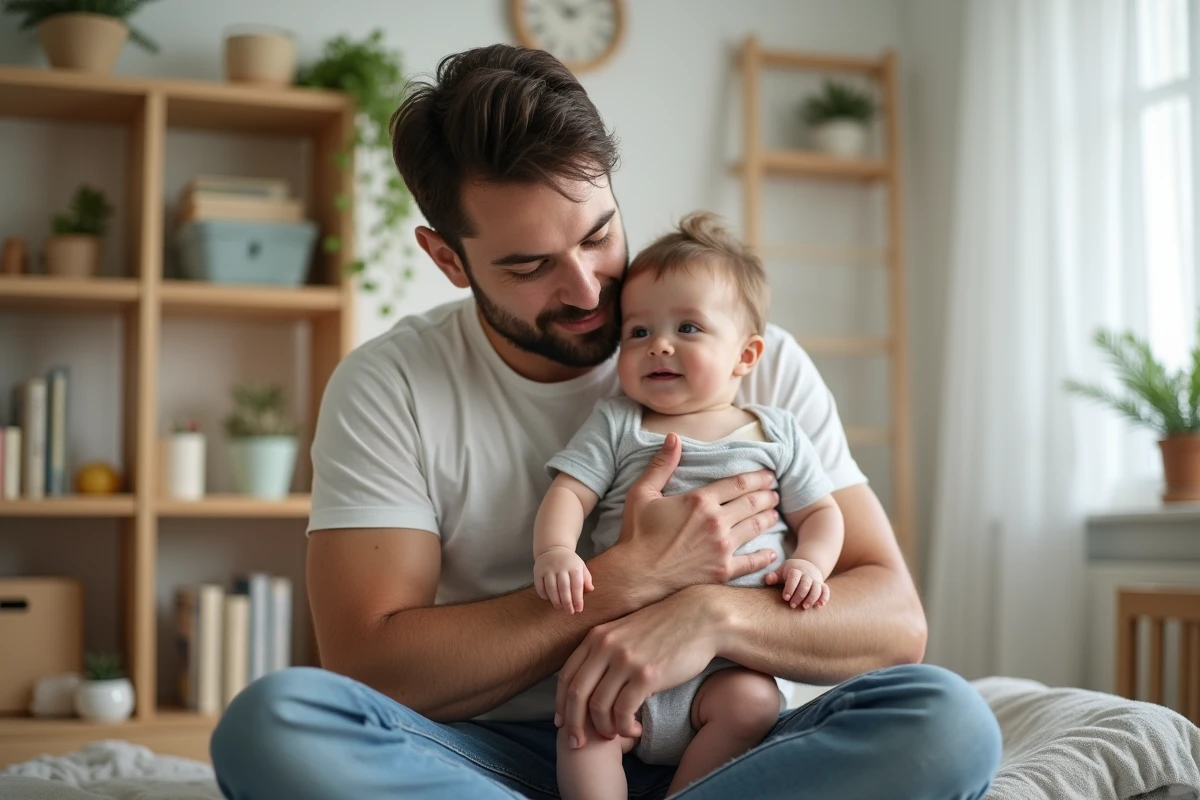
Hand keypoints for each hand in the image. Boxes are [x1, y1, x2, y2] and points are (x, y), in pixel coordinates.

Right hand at [534, 546, 593, 613]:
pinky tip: (548, 599)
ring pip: (551, 588)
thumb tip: (591, 590)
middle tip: (569, 612)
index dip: (578, 599)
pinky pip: (540, 586)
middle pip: (564, 588)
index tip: (579, 609)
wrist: (553, 548)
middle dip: (567, 603)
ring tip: (559, 607)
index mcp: (574, 567)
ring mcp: (548, 569)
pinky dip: (544, 595)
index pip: (577, 586)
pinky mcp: (538, 571)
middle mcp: (561, 567)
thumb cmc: (570, 562)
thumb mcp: (581, 566)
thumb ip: (586, 579)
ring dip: (556, 601)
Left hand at [555, 586, 721, 746]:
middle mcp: (606, 646)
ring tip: (617, 735)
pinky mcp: (646, 675)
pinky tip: (636, 730)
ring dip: (604, 728)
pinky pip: (623, 711)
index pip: (566, 676)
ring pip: (598, 706)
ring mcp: (625, 660)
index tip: (563, 723)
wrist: (700, 618)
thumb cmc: (665, 629)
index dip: (561, 704)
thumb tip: (592, 683)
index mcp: (597, 637)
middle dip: (573, 724)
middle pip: (576, 694)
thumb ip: (606, 652)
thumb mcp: (626, 632)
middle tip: (578, 743)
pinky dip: (625, 728)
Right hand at [616, 433, 781, 599]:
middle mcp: (716, 522)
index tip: (768, 475)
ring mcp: (722, 548)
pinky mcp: (722, 571)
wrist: (636, 574)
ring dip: (768, 518)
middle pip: (751, 503)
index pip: (738, 484)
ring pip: (755, 527)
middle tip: (775, 493)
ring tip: (775, 513)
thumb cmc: (636, 534)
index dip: (756, 478)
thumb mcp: (642, 493)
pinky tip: (772, 552)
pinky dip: (764, 557)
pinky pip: (751, 562)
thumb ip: (661, 464)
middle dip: (767, 495)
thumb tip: (674, 437)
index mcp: (700, 500)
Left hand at [765, 558, 828, 608]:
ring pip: (817, 588)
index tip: (785, 598)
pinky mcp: (822, 585)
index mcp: (796, 570)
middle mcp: (807, 575)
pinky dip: (824, 597)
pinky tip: (820, 605)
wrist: (807, 566)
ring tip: (805, 607)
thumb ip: (774, 576)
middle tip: (792, 606)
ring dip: (812, 598)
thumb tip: (767, 580)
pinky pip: (826, 590)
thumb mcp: (781, 571)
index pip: (794, 576)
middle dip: (799, 595)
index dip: (790, 587)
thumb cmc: (790, 572)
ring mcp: (816, 580)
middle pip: (805, 584)